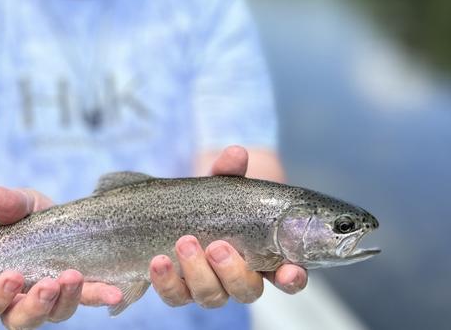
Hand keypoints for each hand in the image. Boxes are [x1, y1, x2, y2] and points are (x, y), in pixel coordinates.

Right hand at [0, 187, 121, 328]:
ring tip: (74, 276)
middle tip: (47, 285)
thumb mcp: (18, 207)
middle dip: (33, 305)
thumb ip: (7, 204)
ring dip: (65, 300)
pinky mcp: (77, 293)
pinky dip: (100, 295)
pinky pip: (88, 300)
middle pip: (18, 318)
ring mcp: (50, 301)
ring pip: (53, 314)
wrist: (52, 217)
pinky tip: (113, 291)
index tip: (12, 277)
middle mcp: (18, 301)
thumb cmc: (24, 217)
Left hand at [149, 145, 308, 307]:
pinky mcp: (180, 290)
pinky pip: (175, 297)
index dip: (291, 278)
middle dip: (233, 272)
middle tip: (218, 247)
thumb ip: (230, 171)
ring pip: (212, 297)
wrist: (178, 210)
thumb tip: (235, 153)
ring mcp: (210, 287)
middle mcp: (239, 279)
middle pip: (247, 291)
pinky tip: (158, 262)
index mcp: (264, 257)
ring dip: (198, 273)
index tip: (289, 270)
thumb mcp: (223, 184)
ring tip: (184, 242)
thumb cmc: (215, 202)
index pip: (288, 278)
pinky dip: (166, 283)